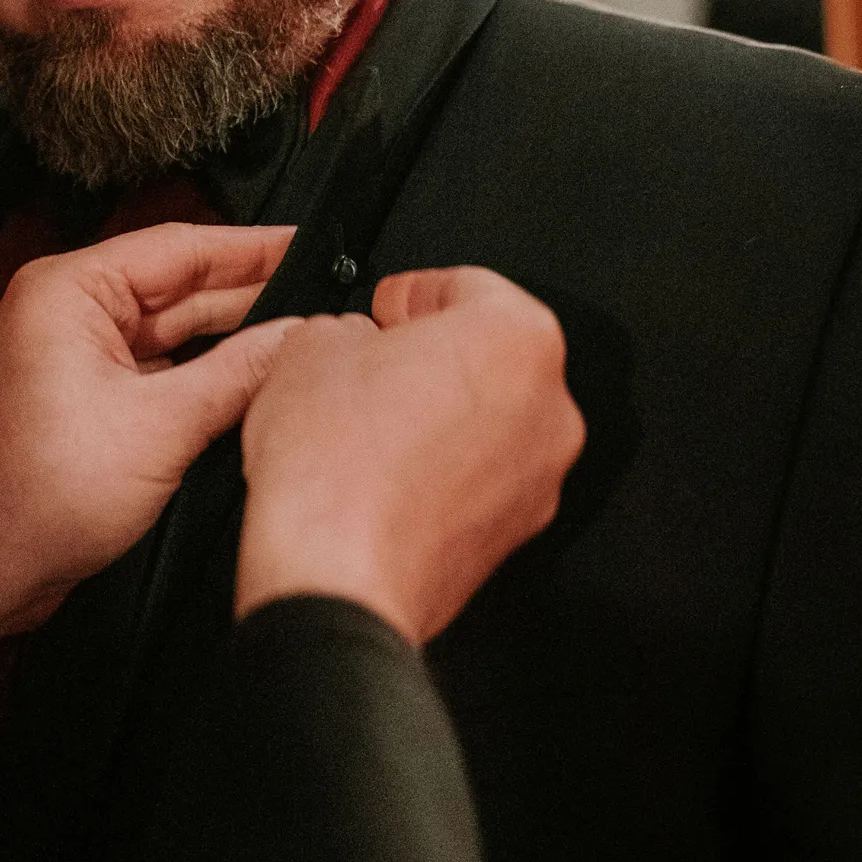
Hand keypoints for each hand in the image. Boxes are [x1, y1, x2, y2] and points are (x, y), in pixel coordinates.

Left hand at [0, 224, 298, 656]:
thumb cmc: (39, 496)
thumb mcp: (161, 428)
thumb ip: (238, 374)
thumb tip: (299, 337)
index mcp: (69, 291)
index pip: (180, 247)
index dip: (253, 246)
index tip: (309, 242)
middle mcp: (66, 311)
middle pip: (178, 286)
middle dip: (249, 292)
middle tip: (324, 291)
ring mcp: (74, 356)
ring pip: (171, 332)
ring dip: (230, 336)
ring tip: (304, 332)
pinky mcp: (84, 400)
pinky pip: (156, 370)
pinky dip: (202, 374)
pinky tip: (256, 378)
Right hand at [236, 267, 584, 645]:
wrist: (337, 577)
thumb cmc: (337, 468)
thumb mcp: (312, 346)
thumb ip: (346, 326)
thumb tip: (353, 341)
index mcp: (516, 338)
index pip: (467, 285)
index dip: (413, 291)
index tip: (390, 304)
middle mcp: (549, 407)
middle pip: (489, 356)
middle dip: (431, 354)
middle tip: (375, 361)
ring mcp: (539, 476)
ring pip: (489, 420)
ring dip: (437, 414)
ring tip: (371, 423)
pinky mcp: (515, 531)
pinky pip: (481, 477)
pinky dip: (443, 467)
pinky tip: (385, 471)